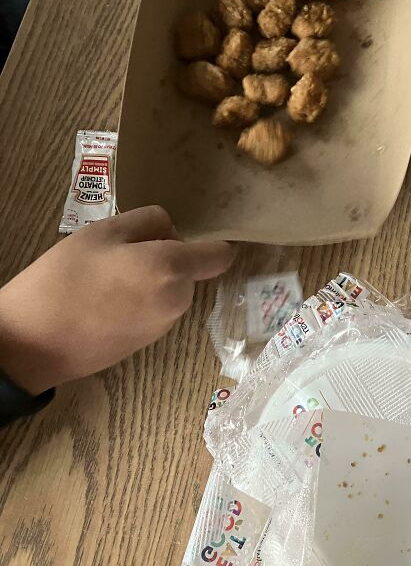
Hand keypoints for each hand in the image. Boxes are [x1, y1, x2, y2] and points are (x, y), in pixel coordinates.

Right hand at [0, 206, 233, 394]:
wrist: (34, 342)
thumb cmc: (65, 278)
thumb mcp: (103, 231)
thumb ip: (148, 221)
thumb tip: (170, 231)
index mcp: (171, 269)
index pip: (220, 256)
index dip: (212, 242)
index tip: (188, 235)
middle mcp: (177, 300)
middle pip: (189, 268)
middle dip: (165, 256)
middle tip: (120, 252)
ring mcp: (163, 326)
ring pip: (171, 289)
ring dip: (151, 278)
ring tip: (106, 276)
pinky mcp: (146, 344)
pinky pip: (155, 309)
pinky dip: (140, 300)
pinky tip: (103, 300)